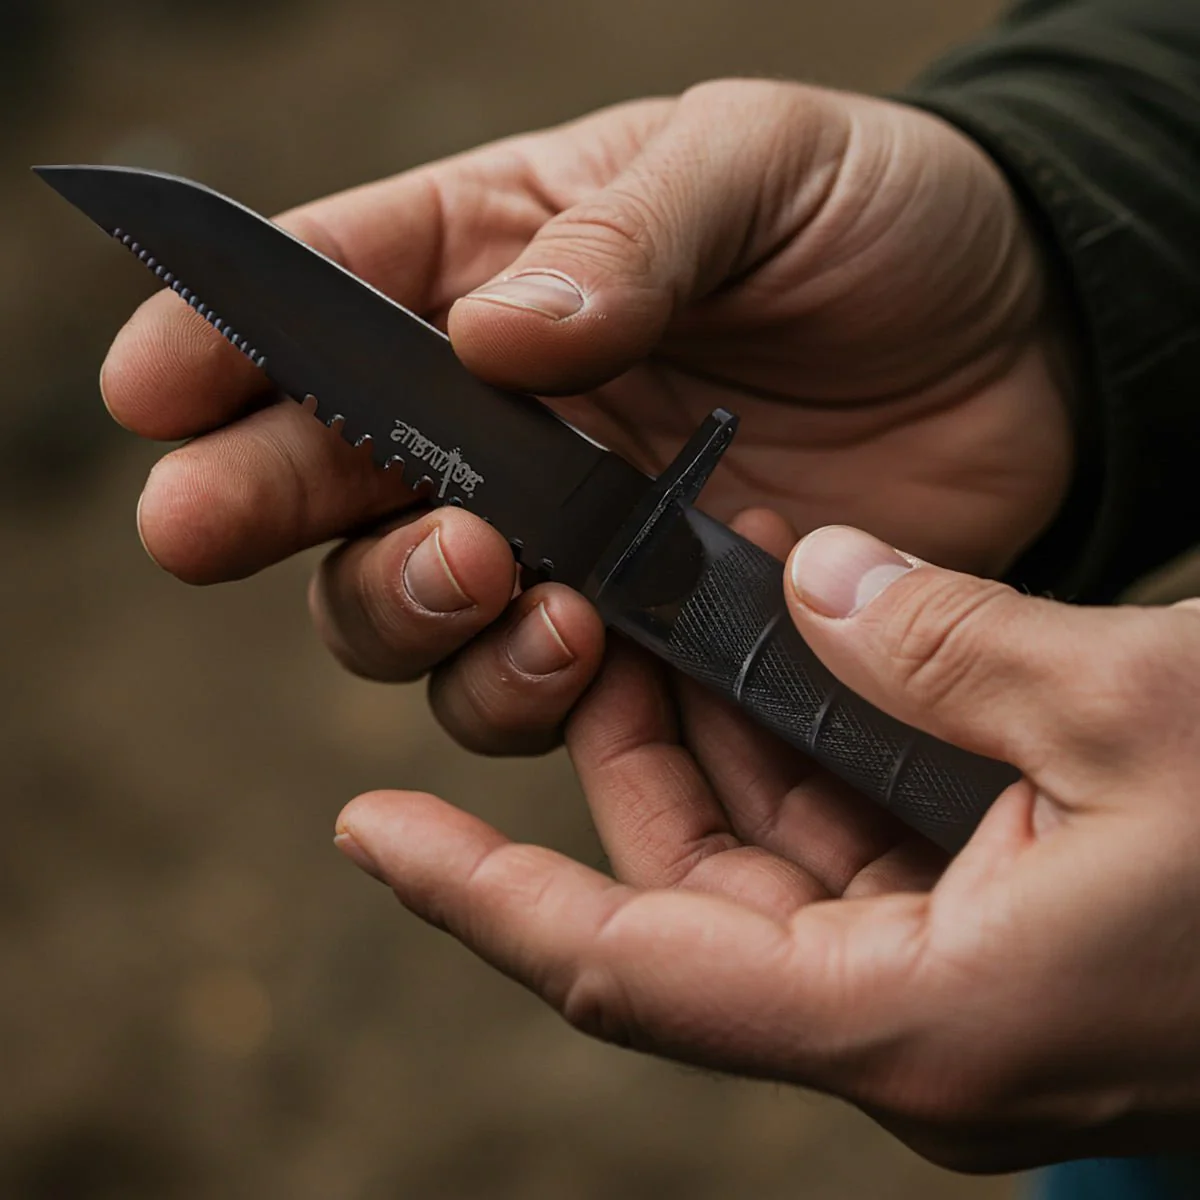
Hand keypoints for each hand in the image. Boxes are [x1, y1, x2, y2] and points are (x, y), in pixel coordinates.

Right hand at [102, 79, 1073, 754]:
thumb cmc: (881, 221)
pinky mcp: (638, 628)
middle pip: (325, 480)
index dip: (220, 343)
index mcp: (495, 263)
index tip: (154, 388)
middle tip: (207, 523)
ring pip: (404, 610)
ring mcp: (560, 533)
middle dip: (251, 503)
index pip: (324, 299)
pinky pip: (528, 690)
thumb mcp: (761, 166)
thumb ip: (630, 236)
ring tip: (486, 576)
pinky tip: (574, 645)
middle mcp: (499, 414)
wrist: (1016, 346)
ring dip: (403, 610)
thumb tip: (492, 335)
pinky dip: (520, 688)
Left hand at [335, 524, 1199, 1172]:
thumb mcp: (1137, 706)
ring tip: (653, 614)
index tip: (367, 831)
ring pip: (763, 864)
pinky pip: (845, 844)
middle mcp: (912, 1023)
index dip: (482, 901)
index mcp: (923, 1017)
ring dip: (710, 742)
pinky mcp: (992, 931)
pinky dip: (801, 749)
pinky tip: (782, 649)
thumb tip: (815, 573)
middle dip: (618, 763)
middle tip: (566, 627)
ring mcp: (951, 982)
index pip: (628, 970)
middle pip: (687, 900)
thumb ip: (945, 642)